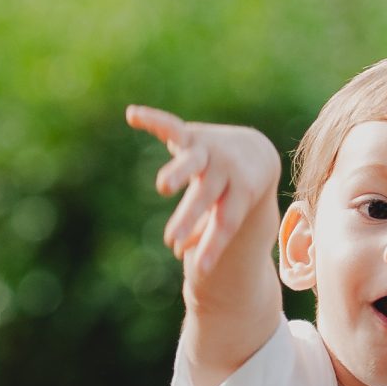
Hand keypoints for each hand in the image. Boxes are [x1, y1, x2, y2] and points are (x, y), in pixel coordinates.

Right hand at [124, 105, 279, 278]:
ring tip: (162, 187)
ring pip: (191, 162)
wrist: (255, 151)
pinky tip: (131, 115)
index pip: (226, 223)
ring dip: (177, 174)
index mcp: (239, 194)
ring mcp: (208, 151)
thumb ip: (207, 232)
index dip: (214, 246)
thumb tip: (181, 252)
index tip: (203, 270)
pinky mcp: (191, 135)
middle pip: (207, 195)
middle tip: (173, 239)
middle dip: (190, 216)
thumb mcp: (228, 211)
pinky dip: (152, 120)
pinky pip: (170, 126)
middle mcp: (225, 171)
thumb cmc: (235, 192)